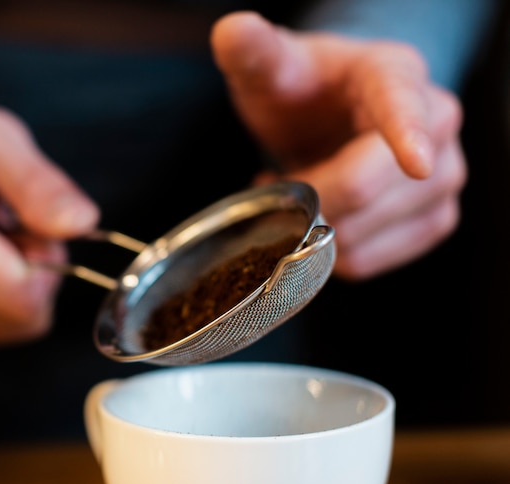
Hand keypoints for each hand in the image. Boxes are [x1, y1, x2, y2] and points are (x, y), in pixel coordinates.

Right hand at [0, 107, 98, 364]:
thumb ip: (37, 180)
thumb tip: (81, 222)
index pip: (26, 292)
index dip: (44, 258)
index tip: (20, 226)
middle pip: (29, 313)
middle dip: (37, 274)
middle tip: (6, 234)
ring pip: (19, 326)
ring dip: (20, 290)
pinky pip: (2, 337)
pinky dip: (3, 309)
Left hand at [211, 12, 465, 278]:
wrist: (330, 120)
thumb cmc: (305, 92)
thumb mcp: (275, 69)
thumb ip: (255, 53)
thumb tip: (231, 32)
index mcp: (397, 75)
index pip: (404, 107)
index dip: (408, 137)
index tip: (415, 163)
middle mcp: (437, 124)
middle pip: (365, 190)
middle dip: (307, 199)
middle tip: (282, 183)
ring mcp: (442, 179)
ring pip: (362, 237)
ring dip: (314, 229)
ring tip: (303, 194)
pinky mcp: (432, 220)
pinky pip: (367, 261)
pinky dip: (329, 254)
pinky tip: (323, 219)